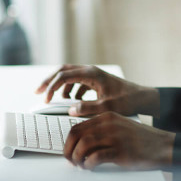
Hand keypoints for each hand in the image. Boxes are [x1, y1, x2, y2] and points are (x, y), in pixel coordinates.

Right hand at [35, 65, 159, 116]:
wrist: (143, 98)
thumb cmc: (128, 101)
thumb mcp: (108, 107)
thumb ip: (88, 108)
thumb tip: (70, 109)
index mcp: (91, 73)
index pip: (64, 75)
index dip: (51, 86)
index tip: (45, 99)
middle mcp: (90, 70)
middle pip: (63, 71)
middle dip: (49, 81)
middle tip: (37, 92)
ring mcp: (93, 74)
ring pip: (69, 75)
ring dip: (60, 86)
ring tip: (55, 100)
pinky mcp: (96, 80)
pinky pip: (77, 82)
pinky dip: (70, 90)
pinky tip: (71, 101)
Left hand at [64, 112, 174, 169]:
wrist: (163, 145)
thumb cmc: (141, 139)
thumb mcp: (119, 127)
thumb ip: (102, 130)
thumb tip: (81, 144)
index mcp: (107, 117)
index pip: (77, 126)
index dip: (68, 141)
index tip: (68, 151)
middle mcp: (109, 124)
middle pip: (77, 134)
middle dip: (68, 150)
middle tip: (70, 161)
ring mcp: (115, 137)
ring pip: (84, 145)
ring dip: (77, 158)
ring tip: (81, 165)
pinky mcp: (121, 151)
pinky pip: (96, 157)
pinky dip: (89, 164)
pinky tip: (90, 168)